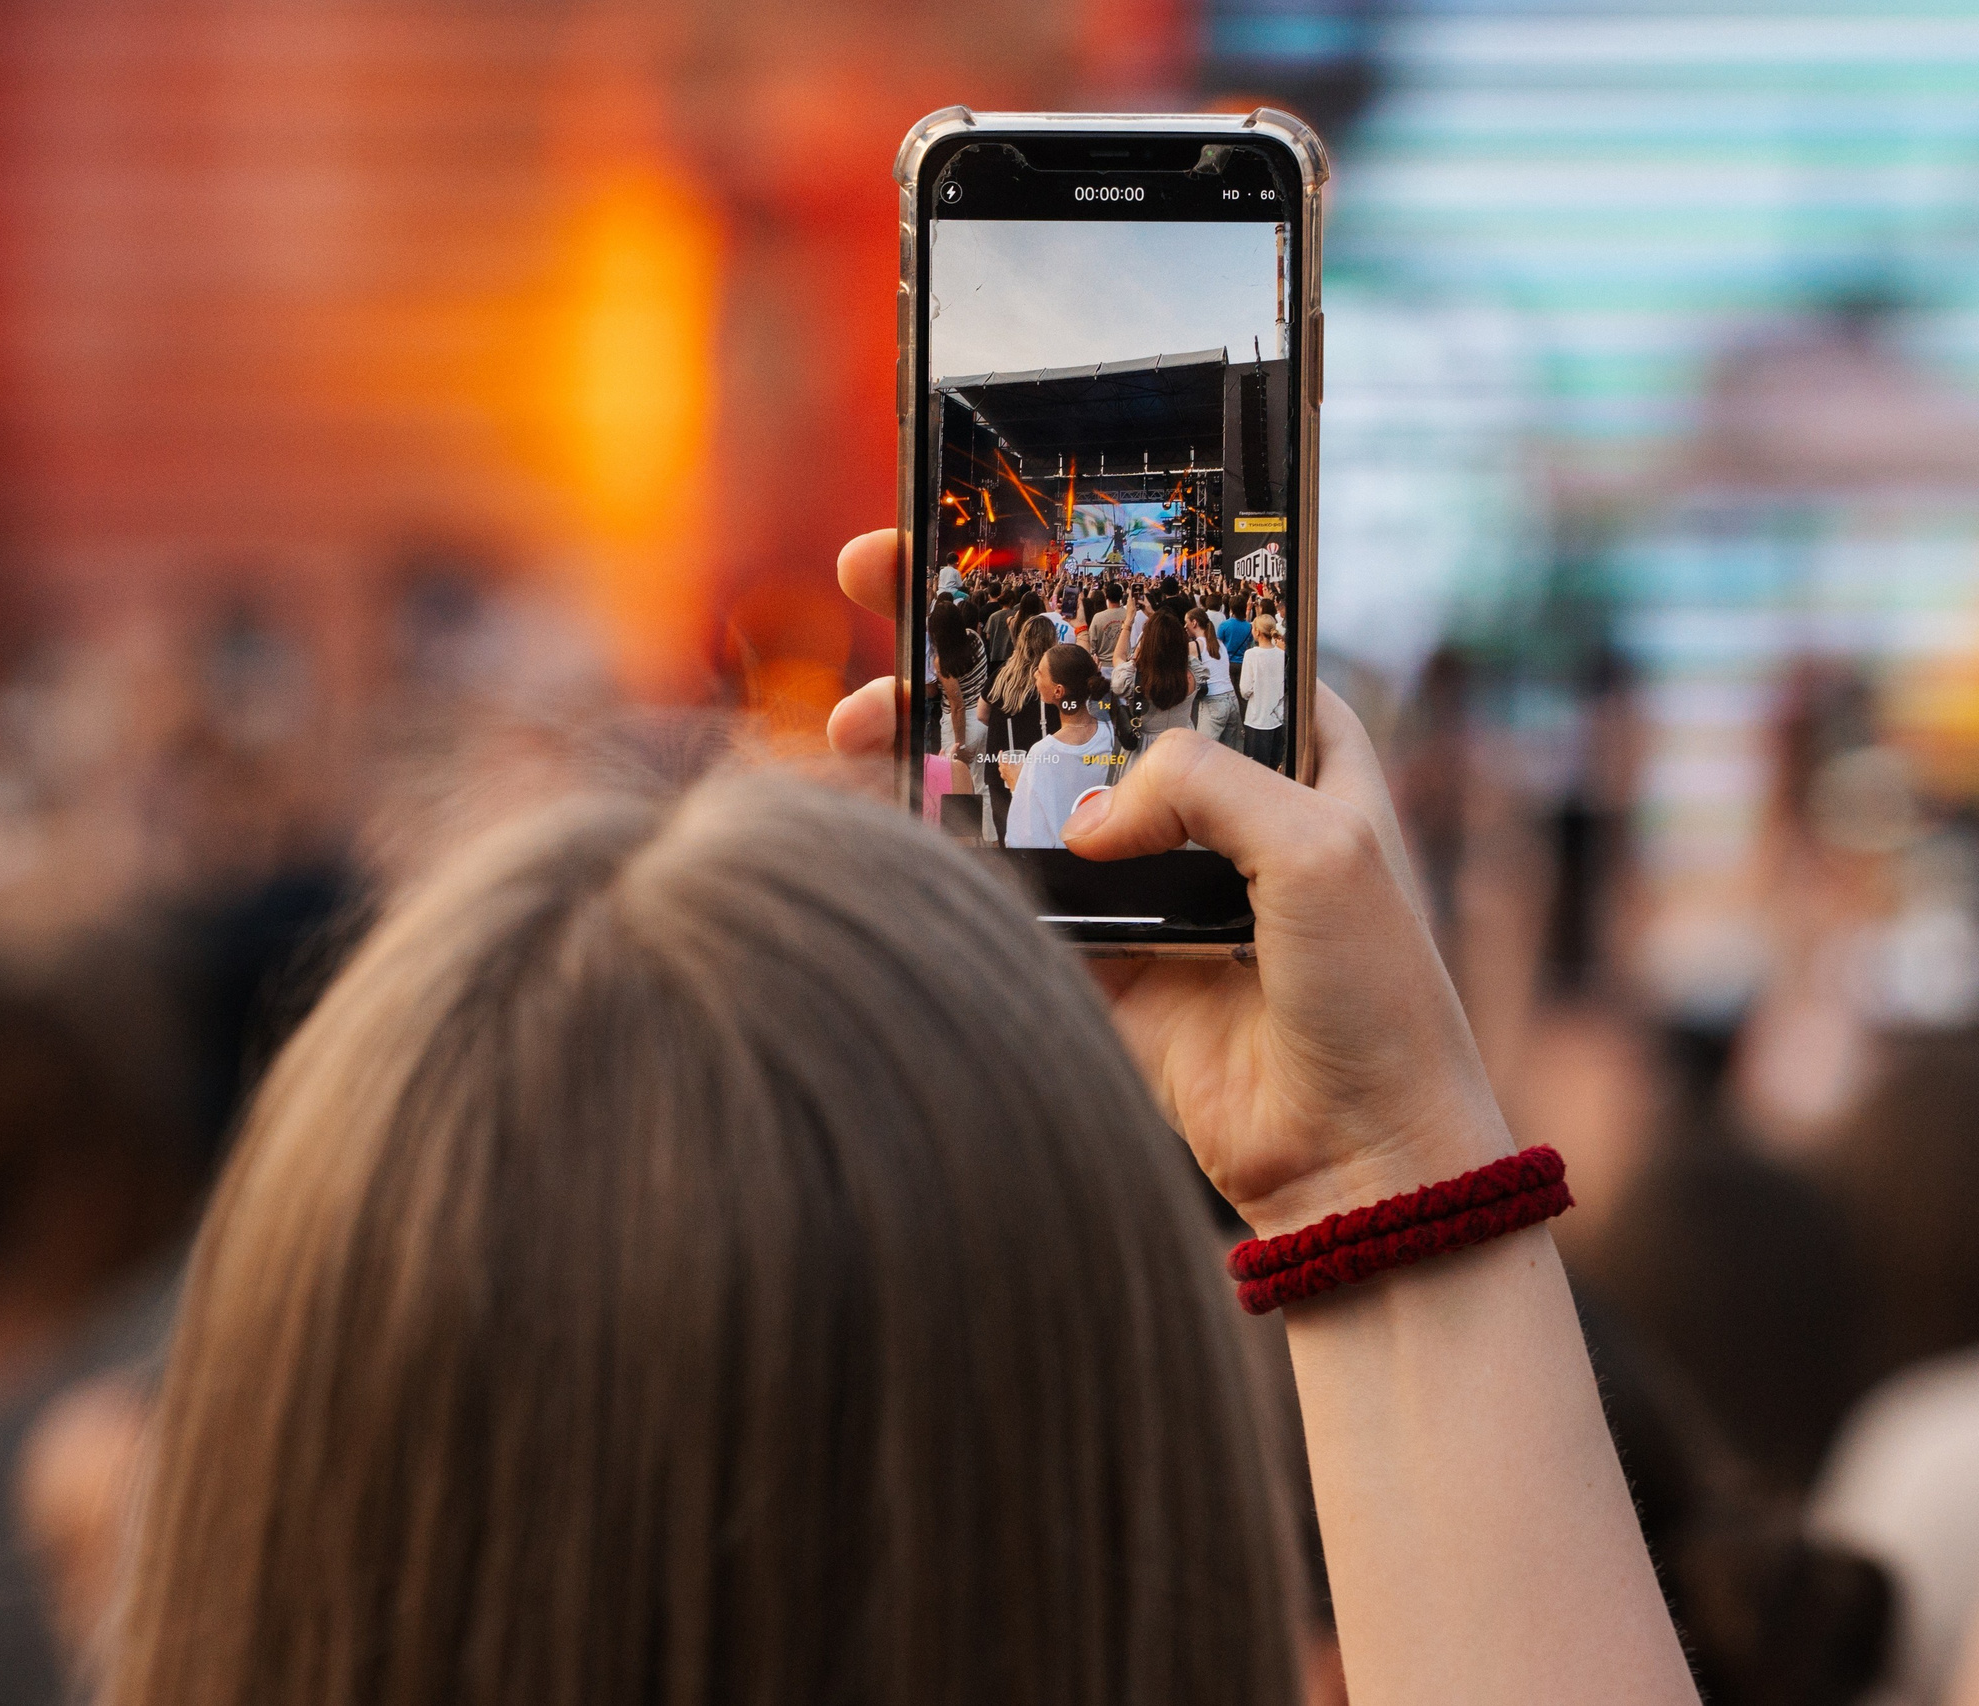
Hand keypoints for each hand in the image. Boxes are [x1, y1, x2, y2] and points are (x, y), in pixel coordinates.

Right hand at [829, 529, 1506, 1235]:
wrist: (1357, 1161)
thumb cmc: (1378, 996)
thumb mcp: (1321, 849)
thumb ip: (1202, 784)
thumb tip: (1090, 813)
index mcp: (1287, 743)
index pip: (1170, 630)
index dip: (1079, 579)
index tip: (984, 538)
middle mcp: (1211, 796)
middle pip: (1070, 694)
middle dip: (971, 643)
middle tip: (875, 582)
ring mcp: (1147, 874)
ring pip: (1018, 784)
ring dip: (934, 744)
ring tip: (856, 717)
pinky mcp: (1097, 953)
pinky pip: (1005, 885)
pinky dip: (942, 850)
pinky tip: (878, 809)